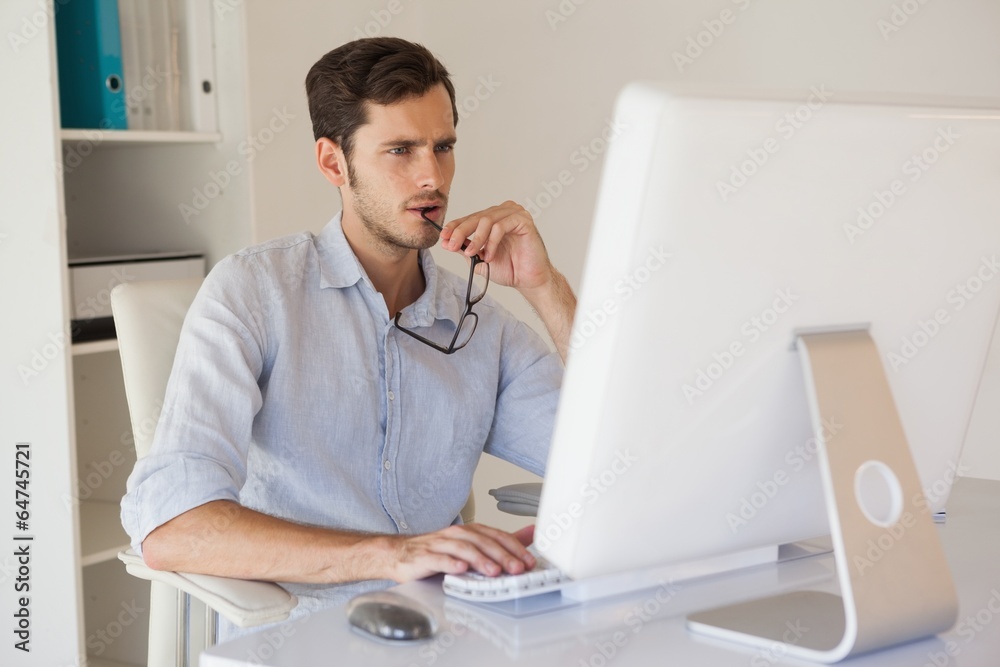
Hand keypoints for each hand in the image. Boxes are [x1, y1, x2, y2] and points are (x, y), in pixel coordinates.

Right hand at [386, 523, 535, 582]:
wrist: (400, 554)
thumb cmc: (437, 551)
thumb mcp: (471, 545)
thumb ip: (501, 542)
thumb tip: (531, 532)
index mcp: (469, 532)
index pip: (496, 536)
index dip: (514, 548)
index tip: (528, 561)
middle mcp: (456, 535)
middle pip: (482, 542)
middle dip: (502, 556)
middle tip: (516, 569)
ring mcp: (439, 544)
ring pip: (463, 549)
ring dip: (480, 560)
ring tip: (493, 571)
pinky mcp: (424, 556)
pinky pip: (438, 559)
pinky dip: (450, 563)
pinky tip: (461, 569)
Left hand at [441, 201, 555, 292]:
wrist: (528, 280)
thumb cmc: (509, 268)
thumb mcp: (479, 258)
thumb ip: (465, 248)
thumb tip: (446, 242)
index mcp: (494, 217)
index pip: (470, 218)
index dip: (455, 226)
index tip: (443, 237)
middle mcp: (504, 212)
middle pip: (476, 217)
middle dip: (461, 232)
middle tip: (451, 245)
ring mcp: (515, 214)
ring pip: (487, 220)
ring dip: (477, 239)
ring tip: (474, 255)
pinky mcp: (524, 221)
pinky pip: (500, 227)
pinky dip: (491, 242)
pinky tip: (489, 255)